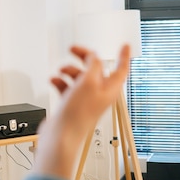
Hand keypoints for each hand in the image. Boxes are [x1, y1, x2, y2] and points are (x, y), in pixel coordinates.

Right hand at [34, 44, 130, 179]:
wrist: (61, 134)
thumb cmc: (78, 113)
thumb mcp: (89, 81)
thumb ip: (93, 65)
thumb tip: (94, 57)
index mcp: (110, 89)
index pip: (122, 69)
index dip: (124, 56)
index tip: (125, 45)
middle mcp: (99, 94)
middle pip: (96, 70)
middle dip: (85, 58)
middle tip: (74, 49)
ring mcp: (85, 99)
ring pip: (80, 77)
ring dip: (70, 71)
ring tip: (62, 71)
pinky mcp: (72, 104)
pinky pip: (68, 87)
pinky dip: (61, 81)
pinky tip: (55, 80)